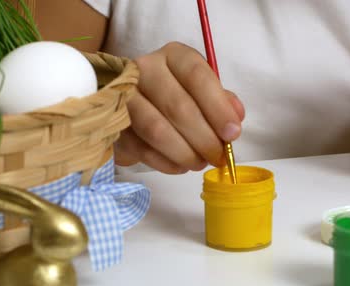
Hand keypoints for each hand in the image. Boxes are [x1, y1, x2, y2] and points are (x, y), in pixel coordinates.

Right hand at [114, 42, 244, 173]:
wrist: (128, 102)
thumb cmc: (173, 95)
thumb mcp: (200, 91)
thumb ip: (221, 101)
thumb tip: (236, 118)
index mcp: (173, 56)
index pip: (197, 76)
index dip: (218, 107)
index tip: (232, 133)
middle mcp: (145, 69)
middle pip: (178, 107)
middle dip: (204, 138)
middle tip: (217, 157)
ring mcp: (124, 95)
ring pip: (157, 131)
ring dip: (184, 153)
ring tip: (199, 163)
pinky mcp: (113, 123)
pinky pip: (142, 149)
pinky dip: (166, 163)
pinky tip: (179, 166)